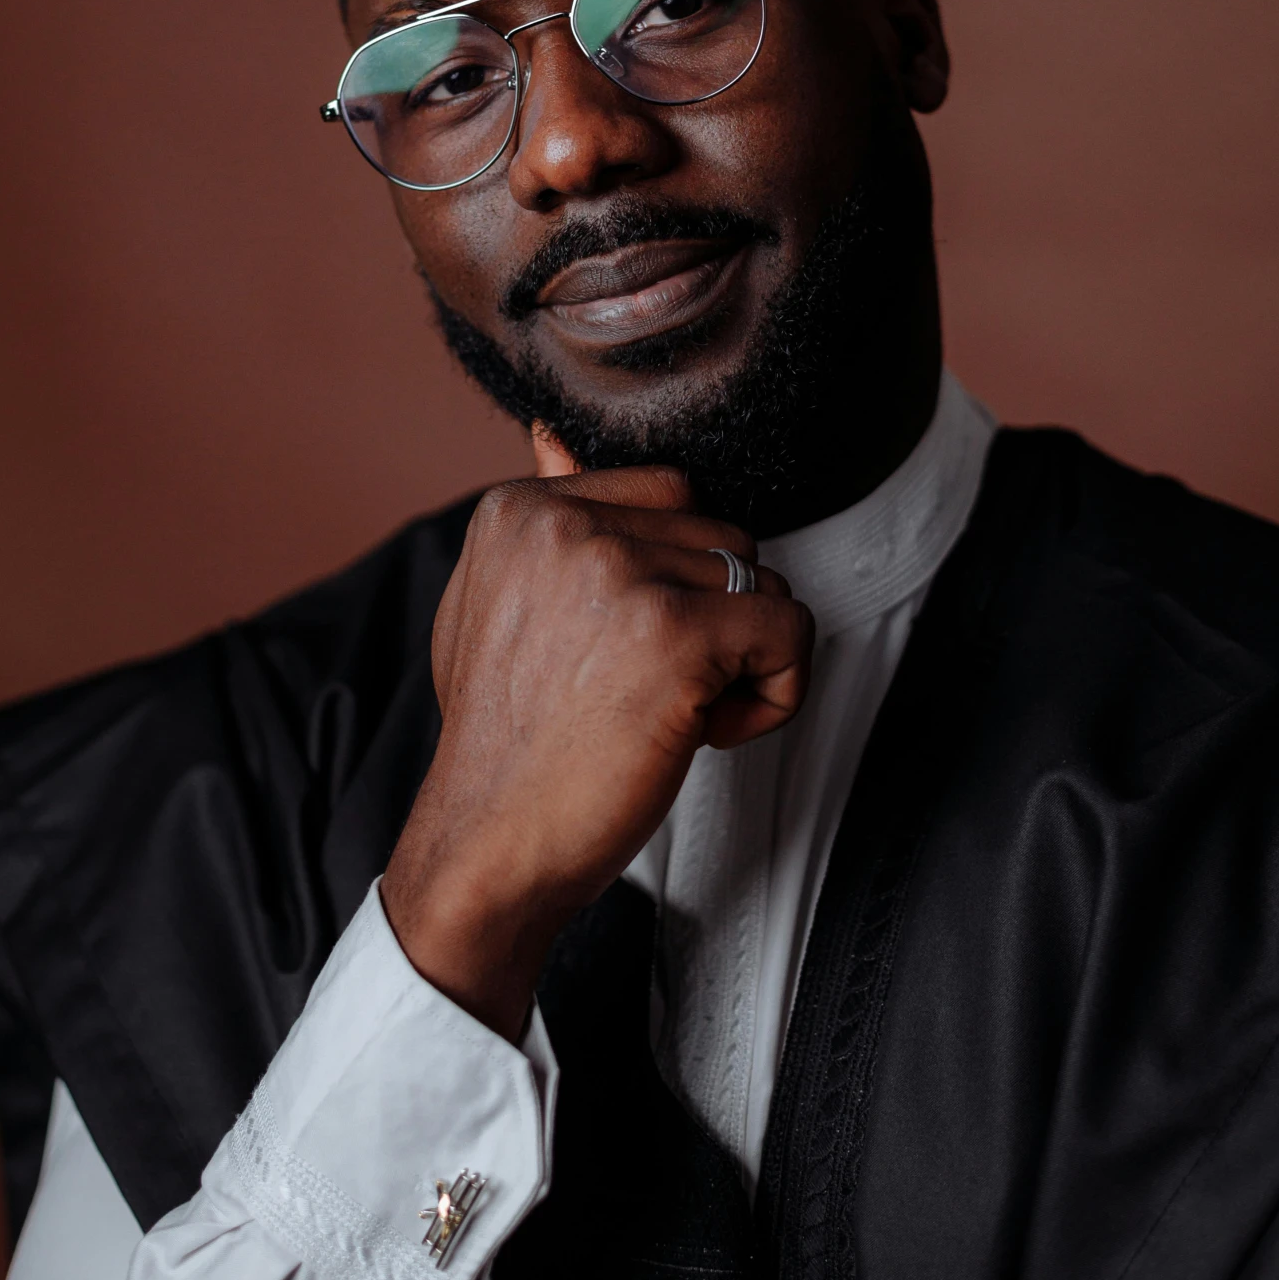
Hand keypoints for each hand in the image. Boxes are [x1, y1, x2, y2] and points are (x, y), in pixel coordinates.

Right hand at [381, 463, 813, 1039]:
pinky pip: (791, 631)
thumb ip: (542, 523)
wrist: (487, 847)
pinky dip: (776, 692)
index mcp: (520, 508)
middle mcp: (566, 525)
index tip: (621, 652)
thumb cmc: (504, 742)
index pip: (669, 495)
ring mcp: (620, 574)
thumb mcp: (493, 605)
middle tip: (645, 696)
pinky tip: (708, 733)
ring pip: (763, 582)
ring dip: (741, 660)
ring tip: (669, 717)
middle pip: (723, 537)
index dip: (672, 580)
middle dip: (712, 622)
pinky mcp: (677, 633)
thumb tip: (553, 432)